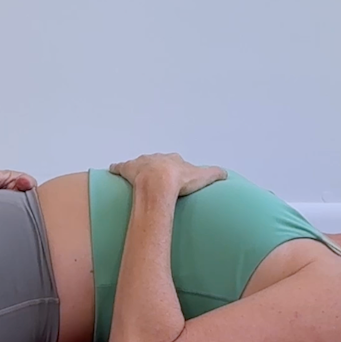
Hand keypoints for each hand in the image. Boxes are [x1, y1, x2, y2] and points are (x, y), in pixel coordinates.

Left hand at [107, 153, 227, 196]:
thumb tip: (227, 173)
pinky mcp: (127, 169)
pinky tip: (113, 170)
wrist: (159, 183)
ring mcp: (141, 163)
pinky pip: (120, 167)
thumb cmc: (180, 180)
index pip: (175, 160)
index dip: (176, 168)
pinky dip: (117, 168)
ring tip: (138, 177)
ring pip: (139, 163)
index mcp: (173, 159)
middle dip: (157, 167)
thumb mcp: (203, 176)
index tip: (176, 174)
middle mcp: (156, 158)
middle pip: (156, 161)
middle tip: (157, 178)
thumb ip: (215, 173)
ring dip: (138, 168)